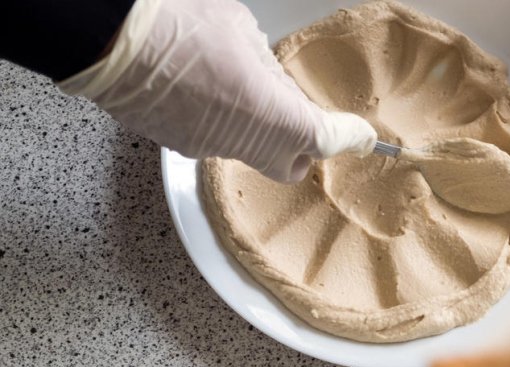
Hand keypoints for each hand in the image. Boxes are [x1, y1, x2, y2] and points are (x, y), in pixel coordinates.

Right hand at [59, 0, 375, 182]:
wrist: (112, 42)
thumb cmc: (183, 27)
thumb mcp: (243, 32)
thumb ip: (268, 67)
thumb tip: (267, 75)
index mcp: (278, 120)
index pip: (329, 141)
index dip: (350, 138)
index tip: (365, 138)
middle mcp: (246, 145)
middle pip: (290, 164)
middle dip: (299, 149)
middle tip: (298, 118)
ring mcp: (208, 148)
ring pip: (246, 149)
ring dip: (251, 127)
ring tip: (235, 85)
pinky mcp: (176, 146)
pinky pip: (209, 139)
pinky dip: (214, 121)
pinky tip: (201, 90)